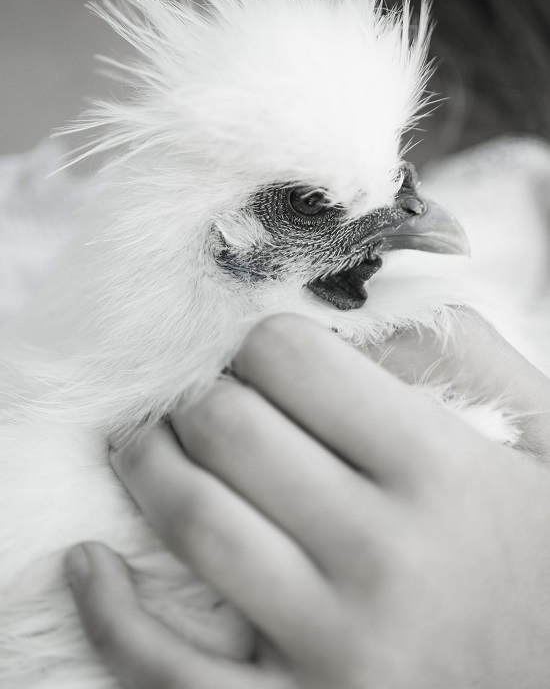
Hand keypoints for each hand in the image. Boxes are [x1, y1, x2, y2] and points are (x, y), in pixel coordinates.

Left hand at [65, 312, 549, 687]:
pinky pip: (173, 676)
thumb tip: (354, 324)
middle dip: (198, 395)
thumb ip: (463, 354)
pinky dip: (112, 615)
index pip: (292, 359)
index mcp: (439, 469)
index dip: (260, 343)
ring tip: (139, 445)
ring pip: (195, 522)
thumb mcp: (545, 436)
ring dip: (146, 466)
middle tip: (199, 397)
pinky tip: (89, 563)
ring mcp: (337, 649)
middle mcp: (383, 555)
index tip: (260, 359)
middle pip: (230, 428)